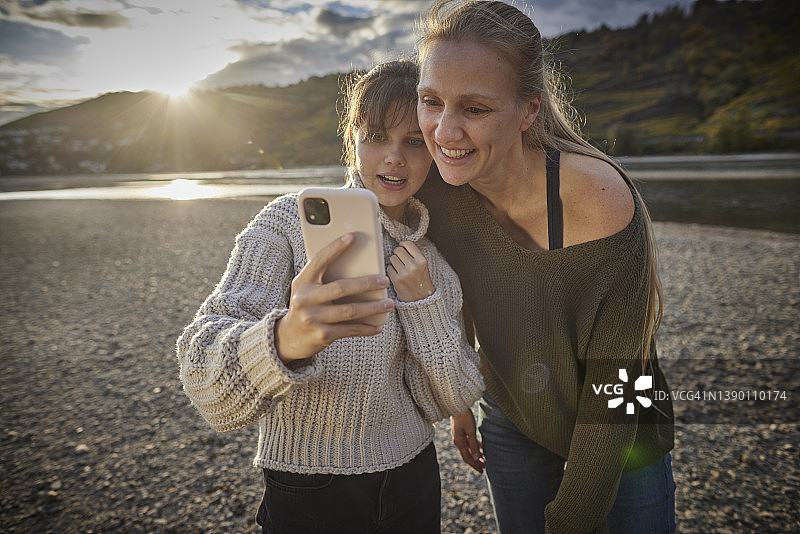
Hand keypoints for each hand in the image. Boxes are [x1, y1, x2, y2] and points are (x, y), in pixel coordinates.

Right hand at [275, 233, 393, 362]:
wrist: (289, 337)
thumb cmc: (306, 305)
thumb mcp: (307, 289)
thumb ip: (324, 277)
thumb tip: (357, 265)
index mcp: (302, 282)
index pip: (319, 261)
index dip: (335, 248)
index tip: (352, 237)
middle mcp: (306, 299)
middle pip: (341, 288)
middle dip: (366, 283)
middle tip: (385, 280)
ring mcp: (313, 318)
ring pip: (350, 311)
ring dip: (373, 307)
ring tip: (390, 304)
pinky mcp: (322, 335)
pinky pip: (350, 330)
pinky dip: (366, 328)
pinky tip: (378, 325)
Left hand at [387, 241, 435, 301]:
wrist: (421, 299)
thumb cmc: (421, 280)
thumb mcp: (423, 266)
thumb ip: (414, 255)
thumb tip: (401, 244)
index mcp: (422, 260)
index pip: (408, 244)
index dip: (403, 244)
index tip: (402, 247)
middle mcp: (413, 266)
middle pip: (398, 250)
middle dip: (398, 253)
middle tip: (401, 259)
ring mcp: (404, 273)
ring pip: (392, 258)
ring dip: (394, 262)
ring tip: (400, 268)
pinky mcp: (396, 280)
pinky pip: (388, 268)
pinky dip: (391, 270)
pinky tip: (397, 274)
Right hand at [452, 409, 483, 472]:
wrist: (457, 405)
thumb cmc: (465, 417)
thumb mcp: (471, 431)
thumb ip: (473, 445)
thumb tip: (476, 458)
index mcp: (459, 442)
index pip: (467, 458)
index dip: (474, 465)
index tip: (482, 470)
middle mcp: (457, 441)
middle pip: (467, 455)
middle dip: (475, 462)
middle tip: (483, 468)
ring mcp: (459, 436)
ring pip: (468, 449)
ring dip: (475, 455)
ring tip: (483, 460)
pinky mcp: (461, 432)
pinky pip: (468, 442)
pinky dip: (474, 446)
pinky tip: (481, 448)